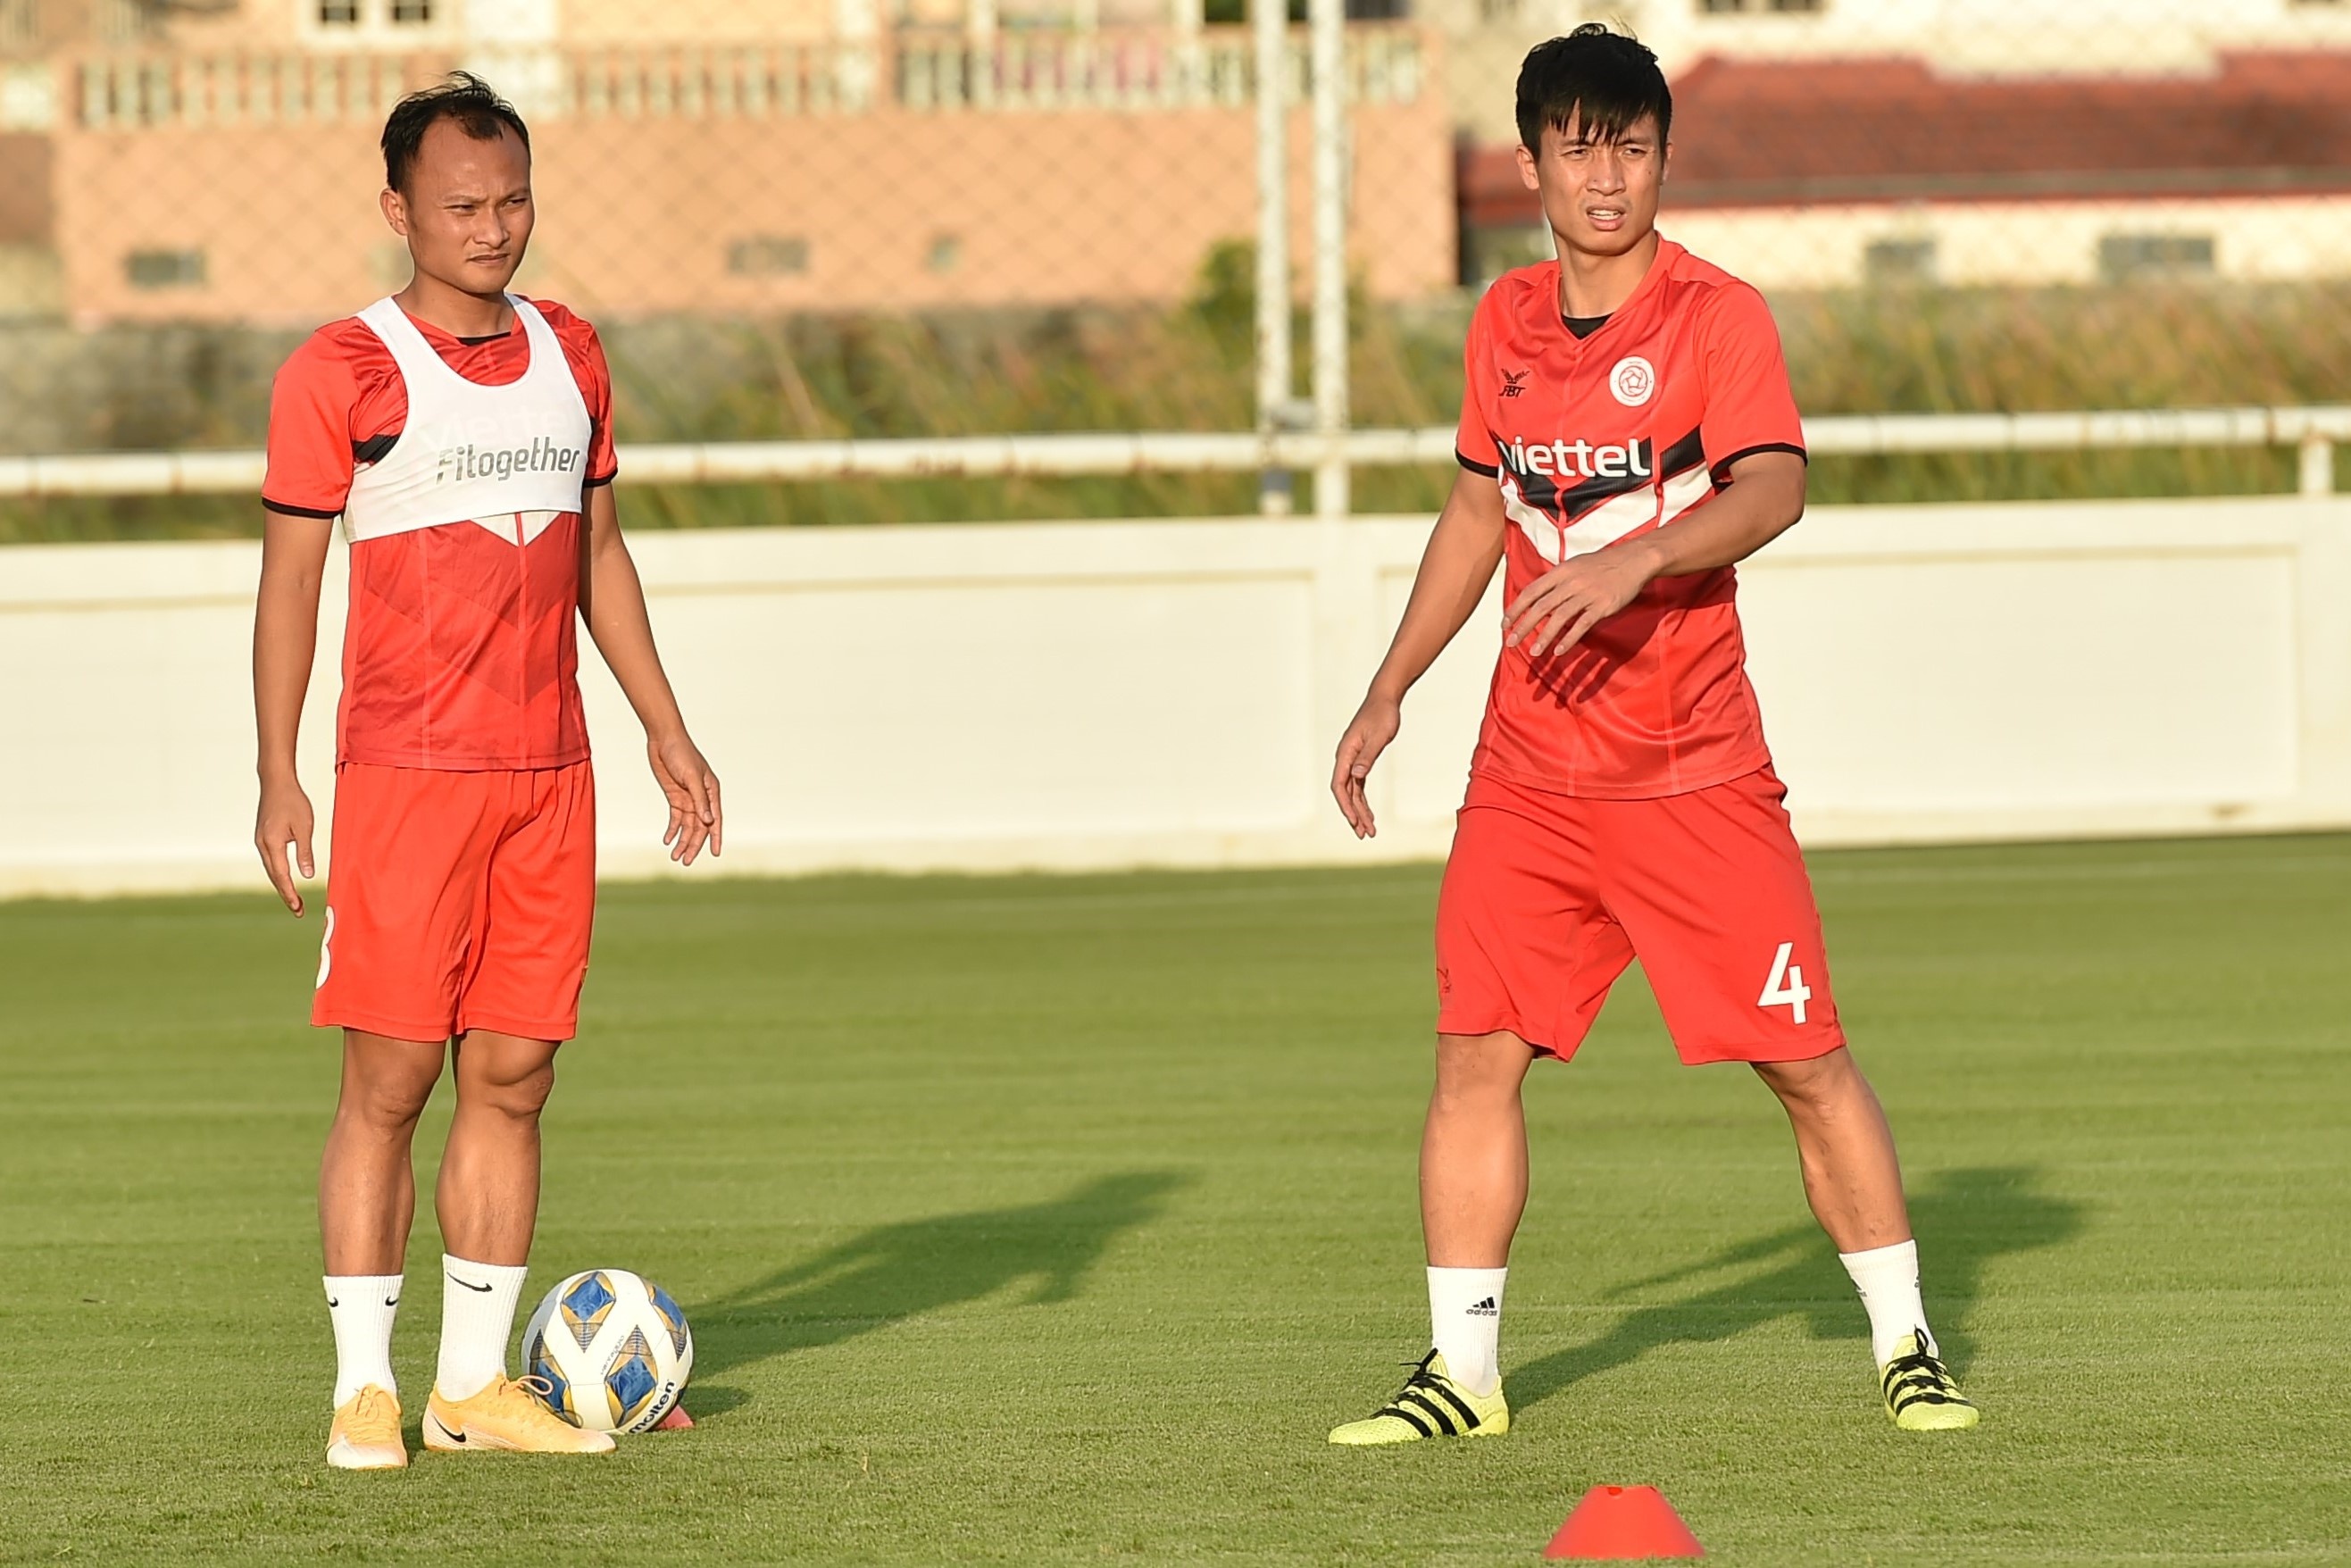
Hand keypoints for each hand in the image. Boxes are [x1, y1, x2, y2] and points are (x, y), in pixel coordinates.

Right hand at [255, 777, 315, 914]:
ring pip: (271, 870)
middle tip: (298, 911)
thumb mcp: (304, 826)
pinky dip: (278, 873)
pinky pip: (270, 861)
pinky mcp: (263, 837)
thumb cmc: (293, 801)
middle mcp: (262, 845)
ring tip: (294, 900)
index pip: (281, 876)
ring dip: (282, 885)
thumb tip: (306, 875)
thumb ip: (305, 852)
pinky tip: (286, 879)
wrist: (276, 782)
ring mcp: (260, 841)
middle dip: (286, 894)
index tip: (298, 908)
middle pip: (274, 876)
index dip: (290, 894)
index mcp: (272, 844)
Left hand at [648, 732, 722, 865]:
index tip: (715, 854)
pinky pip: (675, 818)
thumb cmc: (682, 754)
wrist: (664, 739)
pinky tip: (668, 840)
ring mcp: (688, 798)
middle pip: (699, 826)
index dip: (715, 837)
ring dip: (682, 840)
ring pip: (687, 825)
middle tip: (686, 861)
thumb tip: (708, 822)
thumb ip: (700, 800)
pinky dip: (672, 829)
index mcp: (711, 792)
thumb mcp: (691, 777)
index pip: (715, 819)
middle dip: (693, 844)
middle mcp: (702, 797)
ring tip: (676, 856)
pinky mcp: (675, 797)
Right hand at [1331, 692, 1401, 839]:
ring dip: (1359, 811)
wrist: (1384, 699)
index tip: (1355, 822)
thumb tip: (1357, 775)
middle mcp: (1345, 759)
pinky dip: (1362, 800)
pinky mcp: (1360, 760)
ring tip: (1369, 830)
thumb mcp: (1379, 736)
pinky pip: (1358, 785)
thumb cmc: (1383, 715)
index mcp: (1346, 753)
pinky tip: (1368, 813)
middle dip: (1354, 815)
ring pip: (1352, 792)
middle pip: (1345, 793)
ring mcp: (1352, 760)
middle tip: (1365, 834)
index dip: (1346, 806)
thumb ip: (1368, 756)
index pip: (1340, 786)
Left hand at [1502, 543, 1656, 658]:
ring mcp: (1587, 594)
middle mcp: (1571, 582)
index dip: (1516, 608)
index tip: (1505, 624)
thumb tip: (1537, 598)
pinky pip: (1582, 624)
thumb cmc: (1601, 565)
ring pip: (1559, 617)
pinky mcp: (1602, 605)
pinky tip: (1559, 650)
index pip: (1531, 591)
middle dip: (1523, 626)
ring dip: (1544, 636)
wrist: (1633, 560)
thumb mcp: (1574, 566)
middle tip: (1510, 642)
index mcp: (1561, 571)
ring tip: (1533, 652)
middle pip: (1541, 606)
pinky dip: (1569, 638)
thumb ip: (1555, 581)